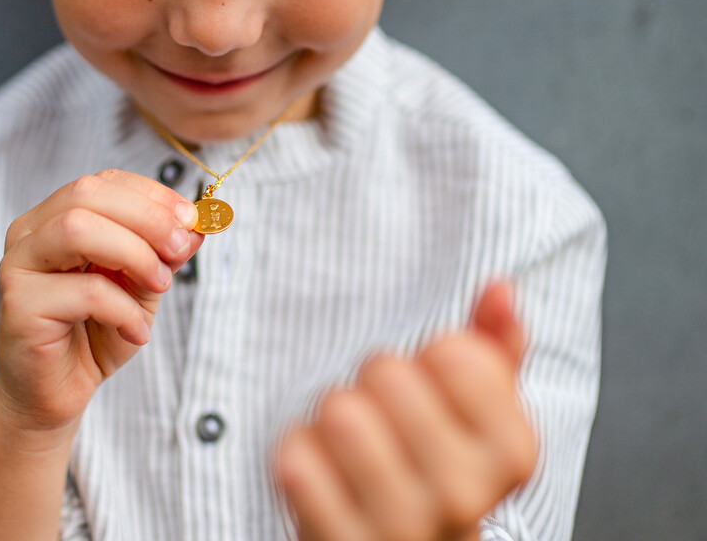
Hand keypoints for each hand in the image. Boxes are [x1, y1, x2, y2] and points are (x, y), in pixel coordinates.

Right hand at [0, 169, 202, 439]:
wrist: (53, 397)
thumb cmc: (95, 333)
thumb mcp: (141, 286)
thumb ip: (162, 254)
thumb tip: (196, 226)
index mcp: (55, 217)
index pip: (103, 182)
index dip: (151, 194)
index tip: (191, 218)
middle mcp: (29, 233)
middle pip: (87, 195)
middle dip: (146, 217)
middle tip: (181, 247)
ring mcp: (17, 265)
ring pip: (76, 229)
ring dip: (133, 252)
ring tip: (160, 285)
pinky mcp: (18, 306)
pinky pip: (82, 291)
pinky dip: (123, 308)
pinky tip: (136, 330)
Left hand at [275, 283, 537, 540]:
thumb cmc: (430, 468)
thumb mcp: (476, 411)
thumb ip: (492, 347)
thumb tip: (500, 290)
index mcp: (509, 453)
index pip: (453, 353)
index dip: (426, 356)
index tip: (427, 387)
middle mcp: (464, 496)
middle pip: (388, 373)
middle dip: (372, 381)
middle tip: (381, 416)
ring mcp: (402, 528)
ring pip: (341, 413)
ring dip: (331, 414)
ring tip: (350, 441)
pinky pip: (297, 462)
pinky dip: (297, 452)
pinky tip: (321, 471)